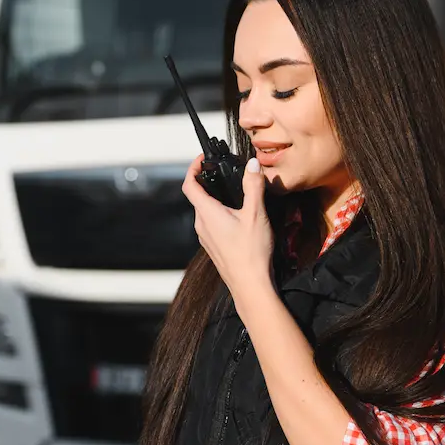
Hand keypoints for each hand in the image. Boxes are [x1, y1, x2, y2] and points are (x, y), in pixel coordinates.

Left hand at [182, 153, 274, 311]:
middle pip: (198, 197)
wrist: (250, 285)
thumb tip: (251, 164)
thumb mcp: (255, 214)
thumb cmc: (251, 253)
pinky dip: (220, 215)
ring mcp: (206, 238)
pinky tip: (238, 218)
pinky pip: (212, 225)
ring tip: (233, 193)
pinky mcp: (213, 247)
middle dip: (208, 183)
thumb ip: (253, 186)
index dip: (192, 168)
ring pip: (205, 212)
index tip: (202, 160)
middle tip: (222, 173)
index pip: (189, 185)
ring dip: (215, 200)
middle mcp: (201, 225)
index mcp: (206, 213)